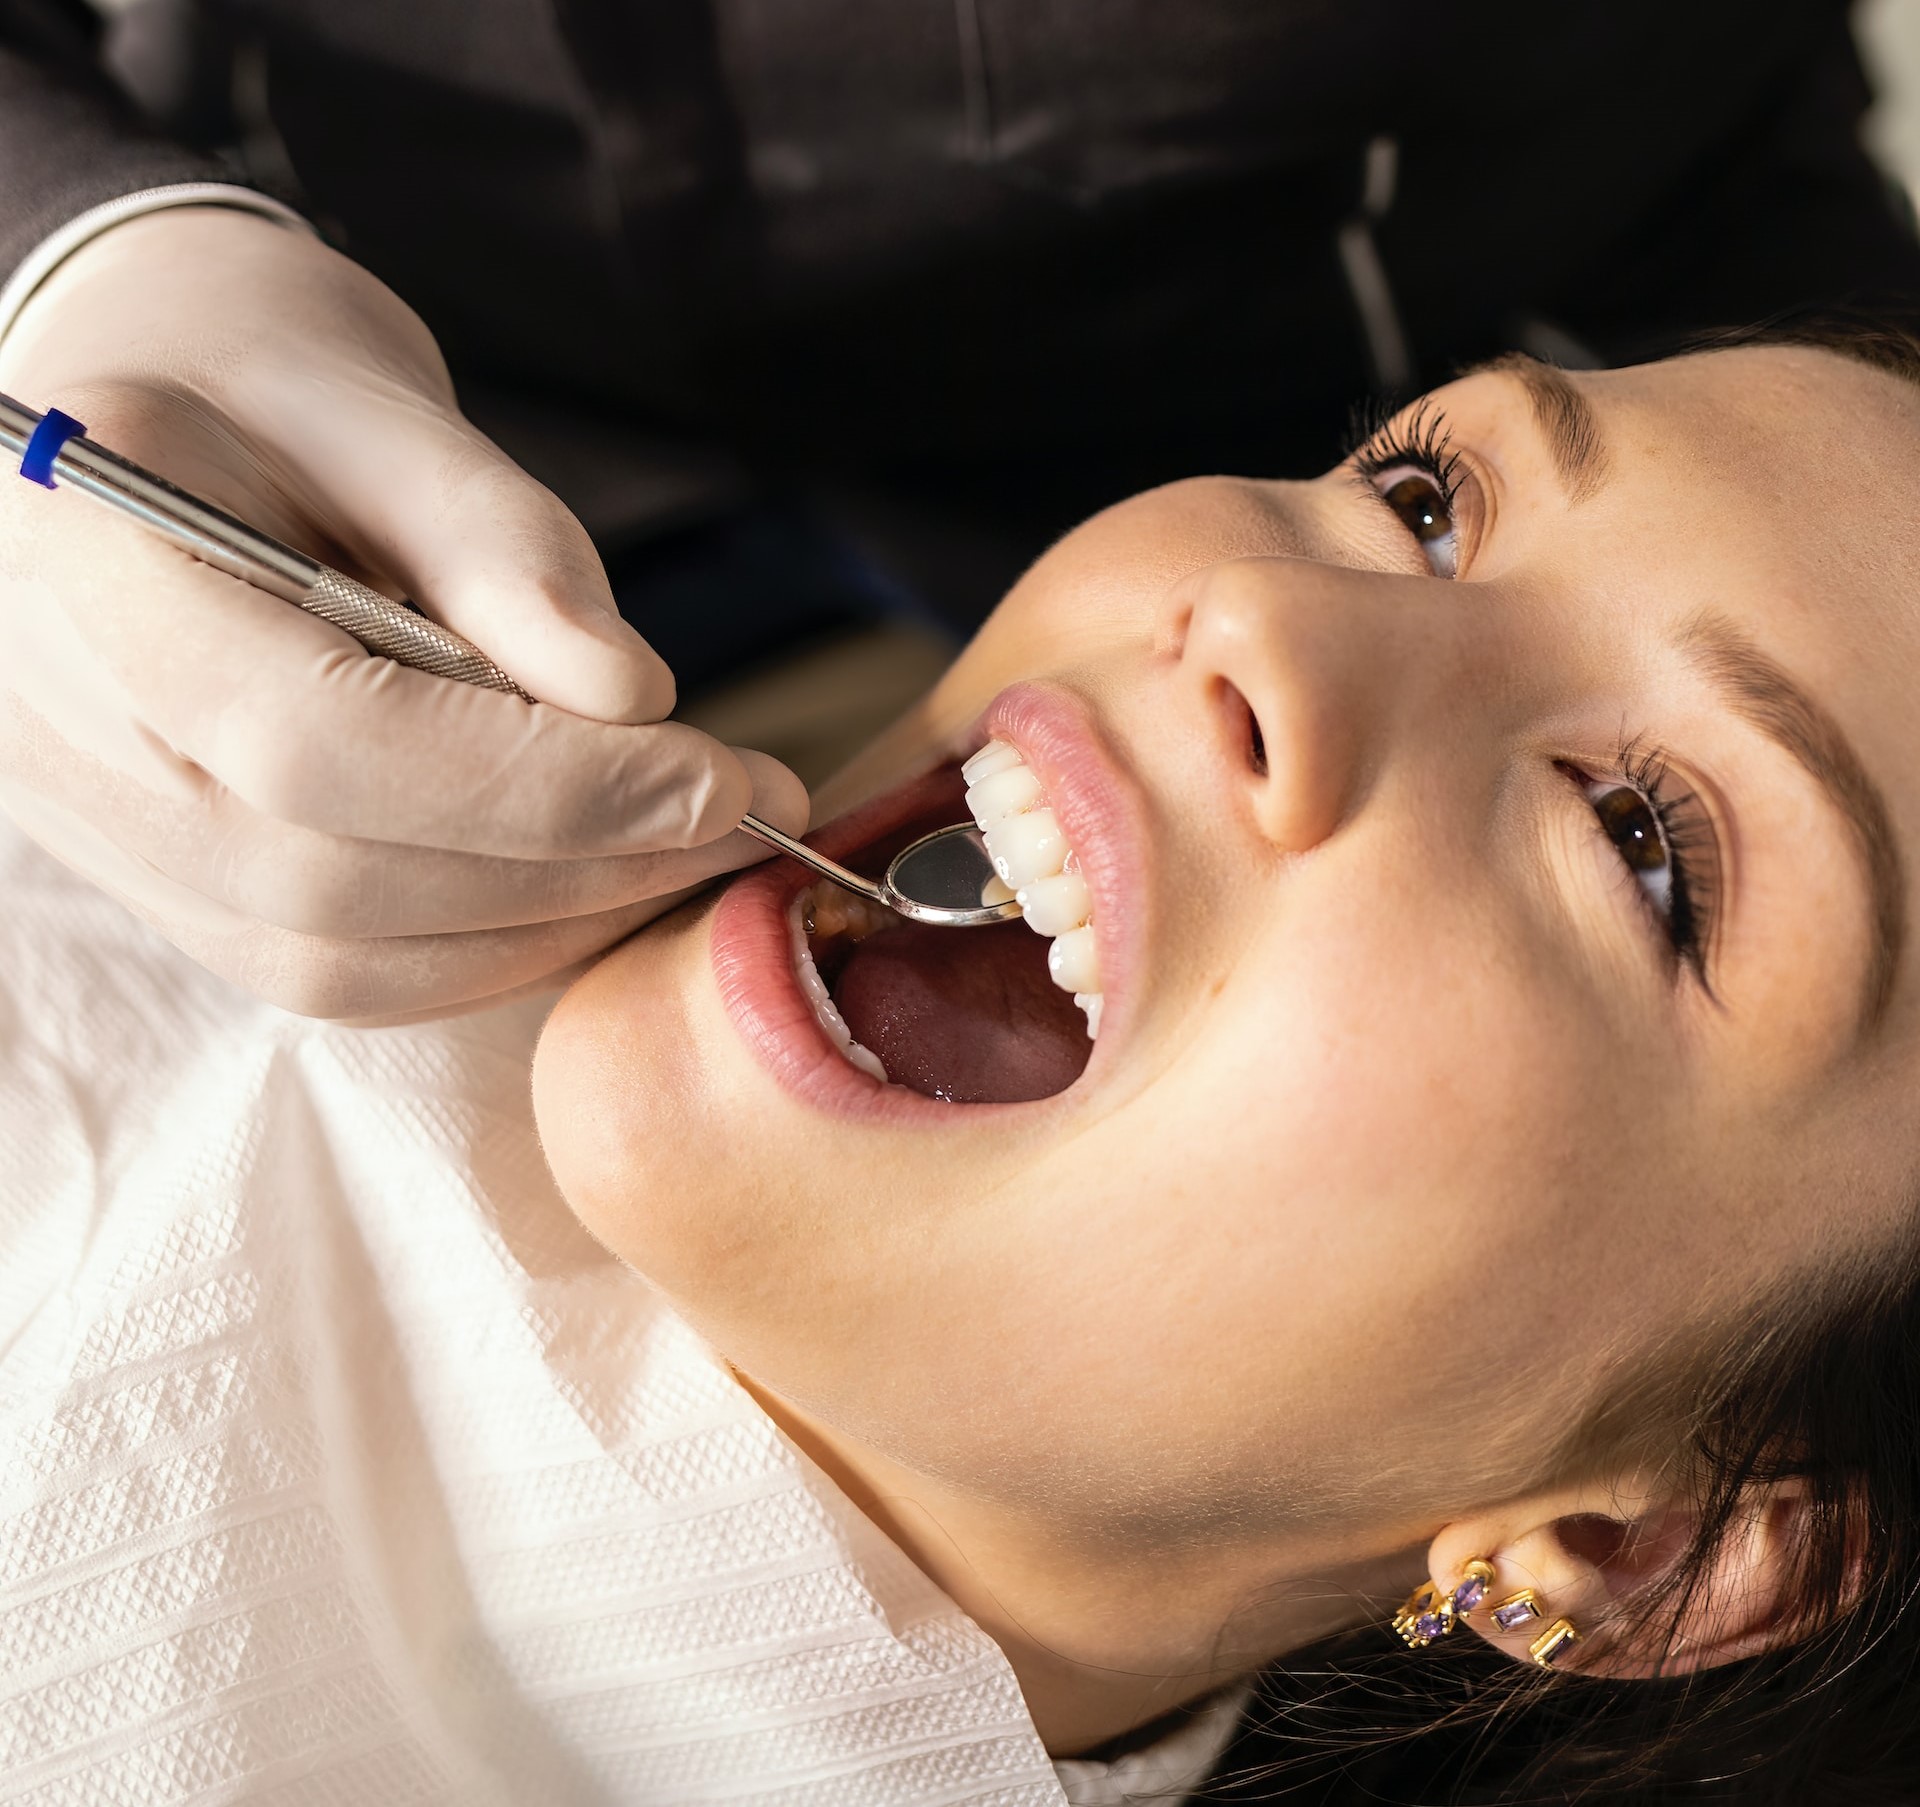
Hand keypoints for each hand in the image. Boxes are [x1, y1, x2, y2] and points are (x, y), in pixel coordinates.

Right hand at [0, 207, 806, 1019]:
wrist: (142, 403)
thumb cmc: (259, 372)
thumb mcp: (380, 405)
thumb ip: (500, 546)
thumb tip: (629, 696)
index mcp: (83, 564)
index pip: (321, 740)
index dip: (542, 785)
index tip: (720, 778)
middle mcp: (66, 727)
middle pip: (341, 872)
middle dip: (579, 860)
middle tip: (744, 814)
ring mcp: (106, 828)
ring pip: (344, 954)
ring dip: (550, 921)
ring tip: (687, 846)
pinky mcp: (168, 885)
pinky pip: (338, 971)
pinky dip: (490, 947)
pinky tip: (594, 882)